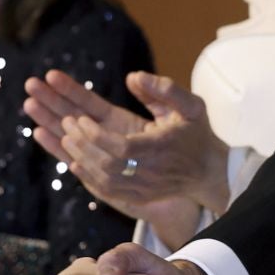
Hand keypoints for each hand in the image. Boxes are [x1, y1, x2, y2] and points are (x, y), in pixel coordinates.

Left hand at [23, 70, 232, 215]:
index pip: (123, 148)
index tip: (80, 119)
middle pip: (108, 165)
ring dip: (81, 159)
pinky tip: (73, 162)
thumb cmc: (197, 133)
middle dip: (83, 144)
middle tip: (66, 124)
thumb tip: (133, 77)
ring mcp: (144, 189)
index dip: (97, 136)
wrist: (208, 171)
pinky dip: (87, 178)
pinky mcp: (138, 197)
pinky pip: (107, 192)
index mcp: (163, 149)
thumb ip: (165, 89)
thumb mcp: (191, 104)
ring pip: (104, 181)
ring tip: (65, 137)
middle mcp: (152, 173)